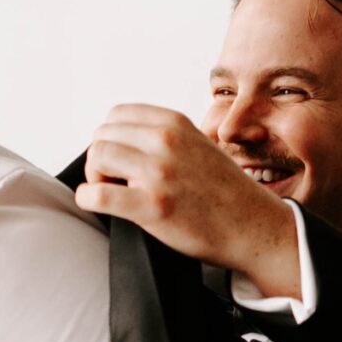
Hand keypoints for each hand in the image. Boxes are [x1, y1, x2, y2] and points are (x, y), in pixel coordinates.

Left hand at [76, 106, 301, 297]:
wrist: (253, 226)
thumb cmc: (223, 193)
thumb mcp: (196, 145)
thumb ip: (163, 137)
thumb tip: (121, 141)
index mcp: (174, 122)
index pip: (116, 115)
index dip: (111, 138)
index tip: (120, 160)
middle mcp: (166, 140)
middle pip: (102, 136)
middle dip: (101, 160)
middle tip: (115, 181)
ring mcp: (158, 172)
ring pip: (96, 158)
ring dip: (96, 178)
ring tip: (115, 193)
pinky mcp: (152, 205)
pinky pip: (96, 195)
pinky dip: (88, 199)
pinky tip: (98, 205)